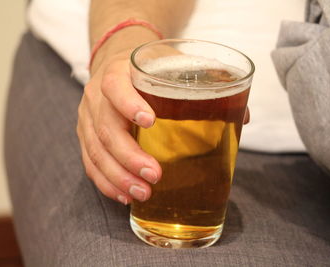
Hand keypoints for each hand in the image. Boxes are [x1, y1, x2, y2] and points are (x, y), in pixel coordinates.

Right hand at [77, 51, 250, 204]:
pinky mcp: (86, 136)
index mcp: (118, 73)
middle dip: (129, 157)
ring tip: (142, 194)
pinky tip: (123, 196)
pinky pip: (90, 163)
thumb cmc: (148, 69)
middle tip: (154, 175)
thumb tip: (243, 117)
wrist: (115, 64)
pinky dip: (106, 182)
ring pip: (95, 152)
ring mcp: (88, 118)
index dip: (128, 104)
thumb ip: (204, 83)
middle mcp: (96, 97)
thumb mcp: (171, 64)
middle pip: (106, 129)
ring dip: (118, 177)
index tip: (150, 121)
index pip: (115, 87)